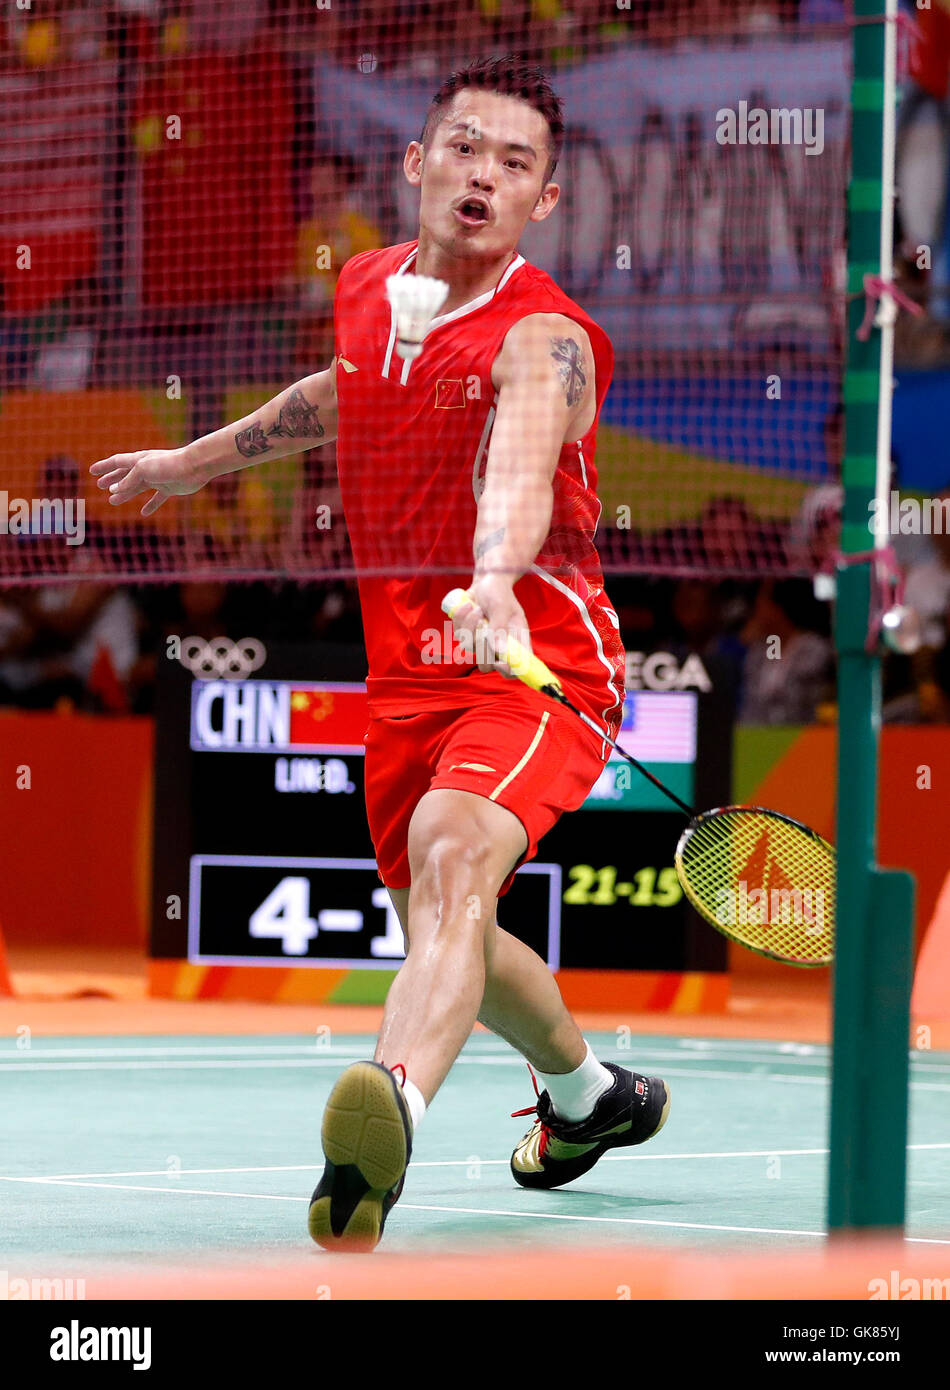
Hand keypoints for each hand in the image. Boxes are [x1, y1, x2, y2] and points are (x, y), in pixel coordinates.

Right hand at [89, 447, 207, 516]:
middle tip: (99, 486)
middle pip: (125, 475)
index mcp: (138, 459)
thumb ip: (128, 479)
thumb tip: (115, 490)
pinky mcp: (169, 488)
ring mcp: (158, 478)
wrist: (194, 467)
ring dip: (124, 494)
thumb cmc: (168, 464)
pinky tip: (144, 513)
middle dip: (112, 480)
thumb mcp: (143, 469)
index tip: (92, 471)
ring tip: (112, 502)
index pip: (116, 462)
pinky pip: (157, 498)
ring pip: (137, 488)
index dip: (104, 467)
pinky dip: (150, 505)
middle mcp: (147, 468)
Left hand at [454, 575, 530, 675]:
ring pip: (470, 649)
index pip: (516, 669)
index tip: (499, 662)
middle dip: (481, 648)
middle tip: (483, 628)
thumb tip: (498, 651)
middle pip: (487, 666)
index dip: (508, 672)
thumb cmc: (499, 593)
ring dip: (470, 626)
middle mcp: (498, 646)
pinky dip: (461, 618)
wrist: (485, 582)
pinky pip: (458, 635)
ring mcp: (481, 642)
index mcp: (516, 642)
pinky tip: (468, 605)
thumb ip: (499, 628)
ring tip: (477, 608)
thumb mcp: (501, 606)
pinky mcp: (467, 635)